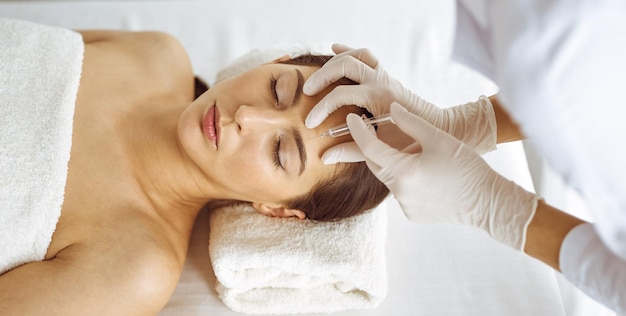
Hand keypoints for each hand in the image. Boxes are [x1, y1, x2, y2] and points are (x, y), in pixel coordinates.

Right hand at [304, 44, 496, 162]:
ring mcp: (384, 76)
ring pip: (356, 55)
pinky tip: (335, 48)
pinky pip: (367, 56)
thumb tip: (325, 156)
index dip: (322, 108)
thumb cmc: (413, 142)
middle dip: (322, 77)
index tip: (311, 124)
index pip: (341, 95)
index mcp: (379, 97)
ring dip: (335, 61)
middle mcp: (381, 82)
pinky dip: (350, 51)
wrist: (440, 130)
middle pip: (344, 66)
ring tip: (318, 75)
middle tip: (307, 93)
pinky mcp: (386, 76)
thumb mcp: (381, 148)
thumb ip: (352, 151)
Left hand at [347, 102, 537, 249]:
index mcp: (402, 172)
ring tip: (412, 151)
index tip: (352, 117)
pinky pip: (402, 192)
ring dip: (393, 163)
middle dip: (373, 147)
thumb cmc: (466, 168)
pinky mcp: (414, 214)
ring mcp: (405, 206)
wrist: (488, 203)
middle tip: (373, 128)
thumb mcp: (438, 138)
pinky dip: (406, 180)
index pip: (369, 148)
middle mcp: (399, 192)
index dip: (358, 130)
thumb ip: (410, 122)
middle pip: (376, 164)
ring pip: (390, 178)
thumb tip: (391, 109)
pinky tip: (425, 173)